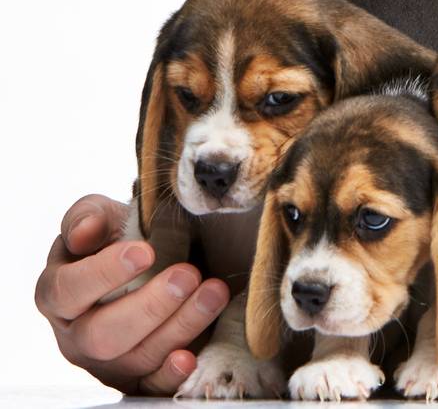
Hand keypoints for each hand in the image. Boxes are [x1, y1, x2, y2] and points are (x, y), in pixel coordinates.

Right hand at [34, 194, 231, 393]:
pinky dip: (171, 375)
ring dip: (180, 326)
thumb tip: (85, 232)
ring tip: (214, 292)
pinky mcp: (137, 378)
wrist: (152, 264)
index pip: (67, 290)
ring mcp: (106, 362)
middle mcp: (76, 335)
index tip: (144, 252)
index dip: (103, 273)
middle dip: (149, 305)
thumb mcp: (101, 218)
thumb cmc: (119, 240)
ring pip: (136, 357)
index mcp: (57, 294)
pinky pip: (151, 387)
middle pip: (103, 334)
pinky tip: (191, 356)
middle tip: (187, 274)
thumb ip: (87, 216)